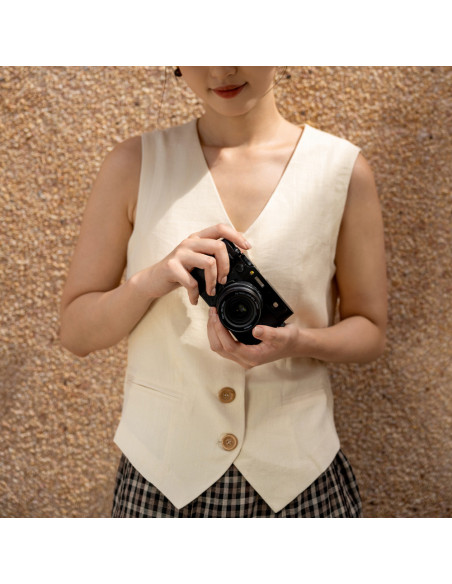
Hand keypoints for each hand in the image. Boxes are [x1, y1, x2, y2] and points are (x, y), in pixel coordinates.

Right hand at [133, 224, 250, 304]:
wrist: (153, 280)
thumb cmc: (179, 272)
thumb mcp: (196, 261)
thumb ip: (212, 257)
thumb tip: (236, 262)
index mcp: (198, 238)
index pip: (221, 228)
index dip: (236, 236)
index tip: (247, 248)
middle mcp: (189, 242)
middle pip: (218, 246)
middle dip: (226, 266)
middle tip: (223, 280)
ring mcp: (180, 253)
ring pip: (209, 262)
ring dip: (213, 281)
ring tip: (211, 290)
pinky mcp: (171, 267)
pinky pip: (192, 281)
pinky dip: (196, 294)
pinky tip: (194, 299)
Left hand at [207, 307, 298, 368]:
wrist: (295, 345)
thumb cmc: (289, 340)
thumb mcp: (282, 334)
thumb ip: (269, 333)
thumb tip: (256, 330)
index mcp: (253, 357)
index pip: (229, 346)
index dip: (219, 331)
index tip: (216, 316)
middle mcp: (245, 360)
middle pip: (219, 348)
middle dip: (212, 330)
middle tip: (212, 313)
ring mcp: (243, 358)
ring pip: (219, 348)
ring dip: (213, 332)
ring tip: (213, 316)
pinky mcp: (242, 353)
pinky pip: (224, 347)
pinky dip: (218, 335)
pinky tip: (219, 324)